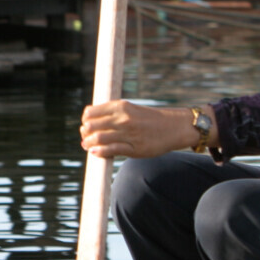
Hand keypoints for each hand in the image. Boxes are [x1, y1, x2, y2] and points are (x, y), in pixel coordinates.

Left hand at [80, 100, 211, 158]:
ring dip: (89, 143)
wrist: (173, 127)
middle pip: (92, 125)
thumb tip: (91, 120)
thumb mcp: (130, 109)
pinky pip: (111, 150)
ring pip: (99, 138)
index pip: (91, 112)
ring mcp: (128, 133)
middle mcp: (123, 118)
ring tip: (87, 146)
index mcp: (120, 106)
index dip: (85, 120)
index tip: (87, 125)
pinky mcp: (134, 148)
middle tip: (85, 137)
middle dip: (85, 133)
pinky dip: (99, 152)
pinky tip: (95, 152)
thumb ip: (113, 113)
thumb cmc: (148, 119)